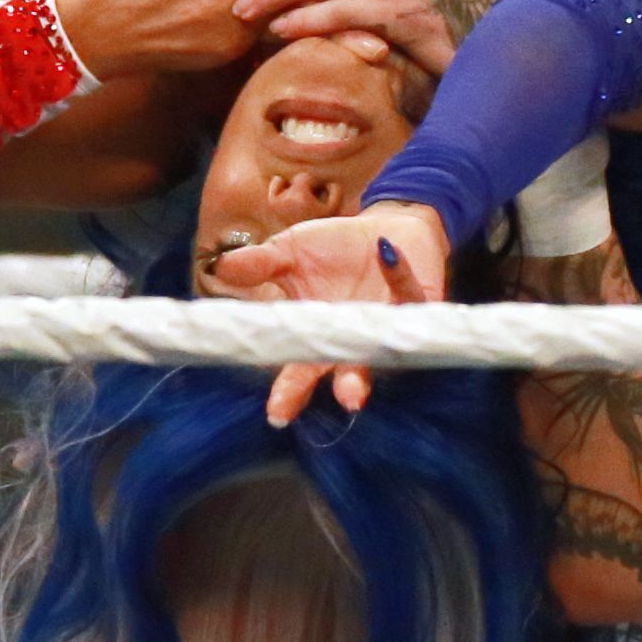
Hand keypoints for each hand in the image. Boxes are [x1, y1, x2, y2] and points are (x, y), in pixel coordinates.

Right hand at [214, 202, 454, 424]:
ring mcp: (388, 327)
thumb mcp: (289, 252)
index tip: (277, 414)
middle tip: (346, 400)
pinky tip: (385, 253)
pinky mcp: (419, 304)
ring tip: (373, 370)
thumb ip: (260, 264)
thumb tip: (222, 268)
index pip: (300, 371)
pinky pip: (409, 295)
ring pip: (386, 350)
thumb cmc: (332, 251)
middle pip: (349, 373)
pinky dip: (398, 274)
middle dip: (347, 387)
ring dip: (385, 350)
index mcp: (319, 338)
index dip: (290, 393)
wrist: (386, 228)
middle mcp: (355, 342)